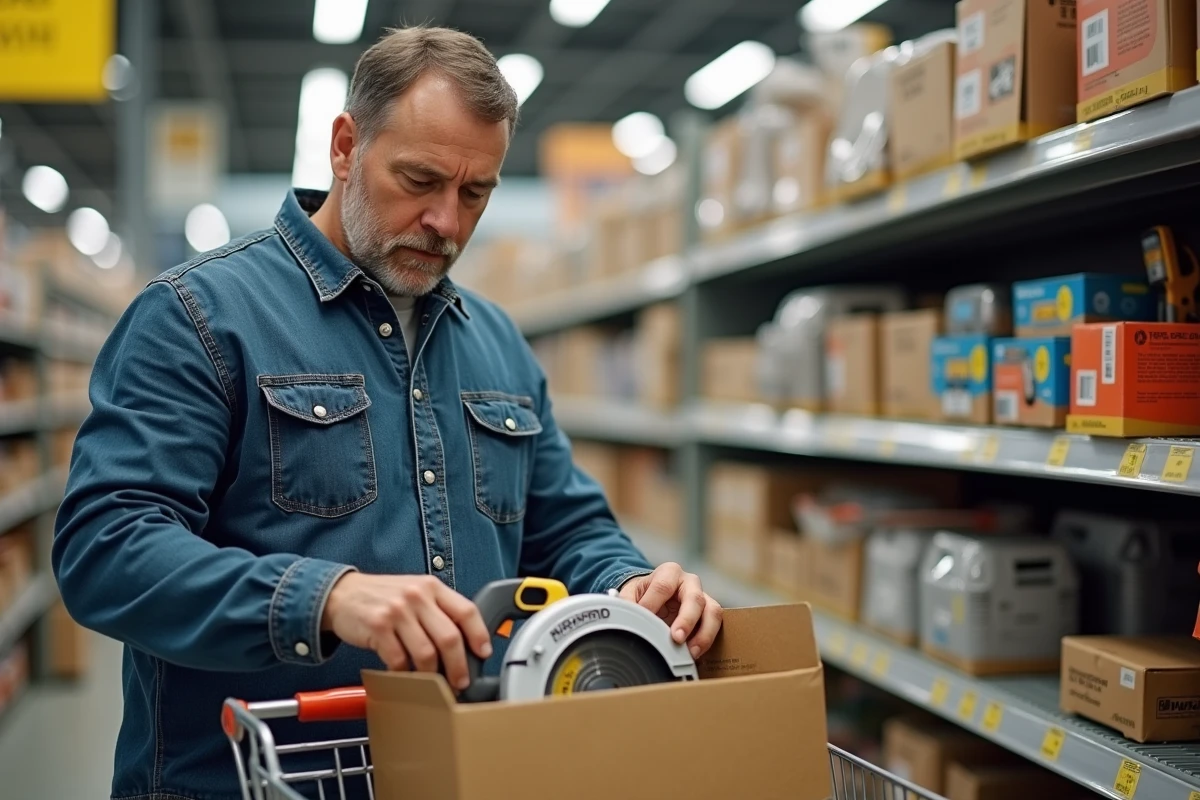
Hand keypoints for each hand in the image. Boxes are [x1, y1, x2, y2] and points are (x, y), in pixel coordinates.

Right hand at [321, 573, 492, 690]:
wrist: (342, 594)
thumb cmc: (384, 597)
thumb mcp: (415, 592)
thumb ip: (438, 610)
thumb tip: (466, 641)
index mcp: (432, 587)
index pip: (466, 610)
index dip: (479, 635)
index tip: (483, 653)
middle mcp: (417, 596)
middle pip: (449, 638)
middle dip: (459, 666)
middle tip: (460, 681)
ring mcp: (397, 612)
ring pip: (426, 654)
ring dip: (432, 676)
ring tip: (433, 684)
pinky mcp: (377, 627)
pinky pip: (398, 661)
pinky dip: (404, 674)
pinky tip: (404, 676)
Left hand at [618, 563, 722, 659]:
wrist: (657, 595)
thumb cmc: (646, 593)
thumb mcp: (632, 593)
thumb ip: (626, 602)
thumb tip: (621, 616)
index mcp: (669, 573)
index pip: (663, 587)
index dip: (653, 605)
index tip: (644, 622)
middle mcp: (690, 582)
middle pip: (694, 598)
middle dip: (686, 620)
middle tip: (676, 638)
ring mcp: (703, 597)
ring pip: (713, 612)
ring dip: (704, 634)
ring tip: (691, 653)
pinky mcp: (710, 613)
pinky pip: (717, 625)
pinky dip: (707, 641)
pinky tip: (695, 654)